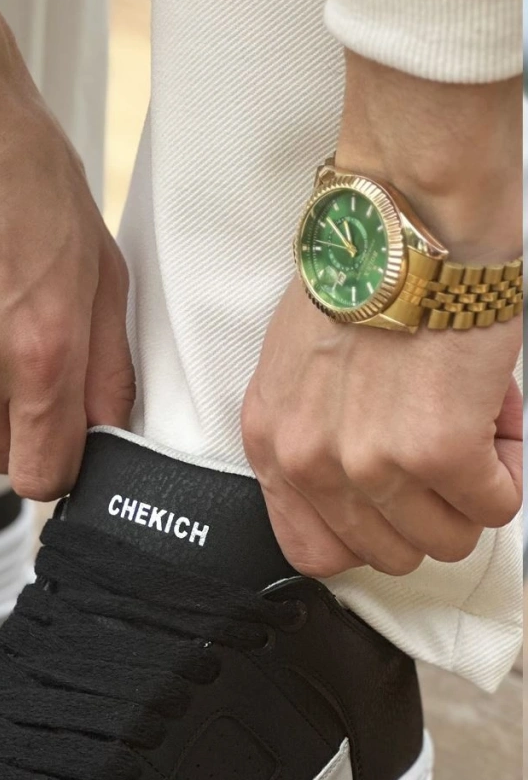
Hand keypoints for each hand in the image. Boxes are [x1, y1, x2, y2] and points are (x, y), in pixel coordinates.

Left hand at [242, 280, 520, 575]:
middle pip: (391, 553)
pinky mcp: (439, 451)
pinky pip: (495, 504)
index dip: (371, 535)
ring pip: (449, 538)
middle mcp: (312, 462)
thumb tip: (366, 482)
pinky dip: (509, 467)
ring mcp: (374, 463)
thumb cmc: (364, 275)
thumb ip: (319, 434)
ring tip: (471, 424)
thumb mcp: (300, 370)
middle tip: (446, 451)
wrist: (407, 226)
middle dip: (431, 510)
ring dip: (473, 490)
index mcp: (274, 442)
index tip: (397, 508)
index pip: (314, 550)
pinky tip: (493, 415)